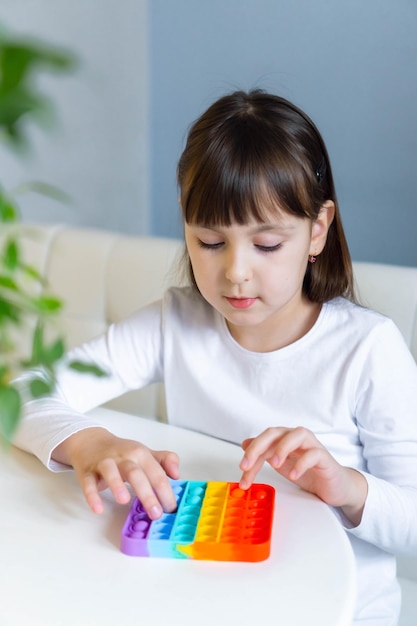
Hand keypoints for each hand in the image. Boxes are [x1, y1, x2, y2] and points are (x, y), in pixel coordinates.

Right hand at [53, 427, 179, 518]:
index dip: (165, 491)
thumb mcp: (145, 453)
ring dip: (117, 485)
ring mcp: (104, 462)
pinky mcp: (87, 471)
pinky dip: (92, 495)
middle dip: (147, 493)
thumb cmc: (122, 452)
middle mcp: (123, 456)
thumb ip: (164, 461)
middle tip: (156, 513)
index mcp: (140, 454)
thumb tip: (177, 474)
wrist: (91, 441)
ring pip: (111, 472)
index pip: (156, 473)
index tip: (171, 508)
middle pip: (136, 473)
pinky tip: (97, 508)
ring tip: (124, 501)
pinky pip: (88, 483)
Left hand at [239, 426, 367, 525]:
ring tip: (274, 464)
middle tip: (247, 465)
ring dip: (282, 448)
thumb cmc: (309, 472)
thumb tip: (245, 443)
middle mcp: (297, 438)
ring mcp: (312, 445)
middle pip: (275, 432)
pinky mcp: (325, 457)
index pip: (263, 441)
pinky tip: (295, 475)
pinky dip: (302, 463)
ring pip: (297, 435)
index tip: (242, 471)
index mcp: (284, 439)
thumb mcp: (281, 464)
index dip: (250, 454)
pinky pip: (314, 454)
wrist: (334, 487)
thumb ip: (264, 453)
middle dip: (258, 447)